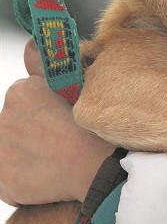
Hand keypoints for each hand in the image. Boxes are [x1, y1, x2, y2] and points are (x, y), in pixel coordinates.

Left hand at [0, 41, 113, 205]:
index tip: (64, 116)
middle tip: (64, 137)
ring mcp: (0, 151)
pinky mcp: (1, 180)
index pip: (28, 95)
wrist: (100, 169)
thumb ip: (46, 64)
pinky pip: (10, 174)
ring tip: (58, 157)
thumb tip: (29, 44)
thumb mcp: (78, 87)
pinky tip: (48, 173)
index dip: (47, 105)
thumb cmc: (96, 127)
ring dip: (28, 148)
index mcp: (21, 92)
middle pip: (18, 120)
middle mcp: (3, 118)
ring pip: (13, 145)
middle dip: (34, 126)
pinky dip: (24, 174)